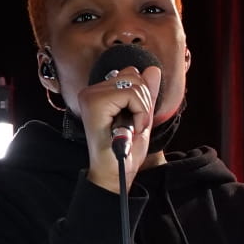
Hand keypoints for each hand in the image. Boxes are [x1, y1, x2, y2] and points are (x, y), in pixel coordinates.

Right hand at [82, 63, 162, 193]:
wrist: (116, 173)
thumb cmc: (125, 151)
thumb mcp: (142, 116)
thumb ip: (146, 93)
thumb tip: (153, 70)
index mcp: (99, 92)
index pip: (131, 73)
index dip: (142, 97)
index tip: (135, 120)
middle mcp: (91, 91)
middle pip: (134, 74)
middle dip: (143, 102)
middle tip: (134, 125)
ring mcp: (90, 95)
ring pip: (134, 84)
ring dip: (141, 109)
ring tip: (131, 128)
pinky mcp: (94, 103)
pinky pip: (131, 94)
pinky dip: (139, 113)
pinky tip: (129, 130)